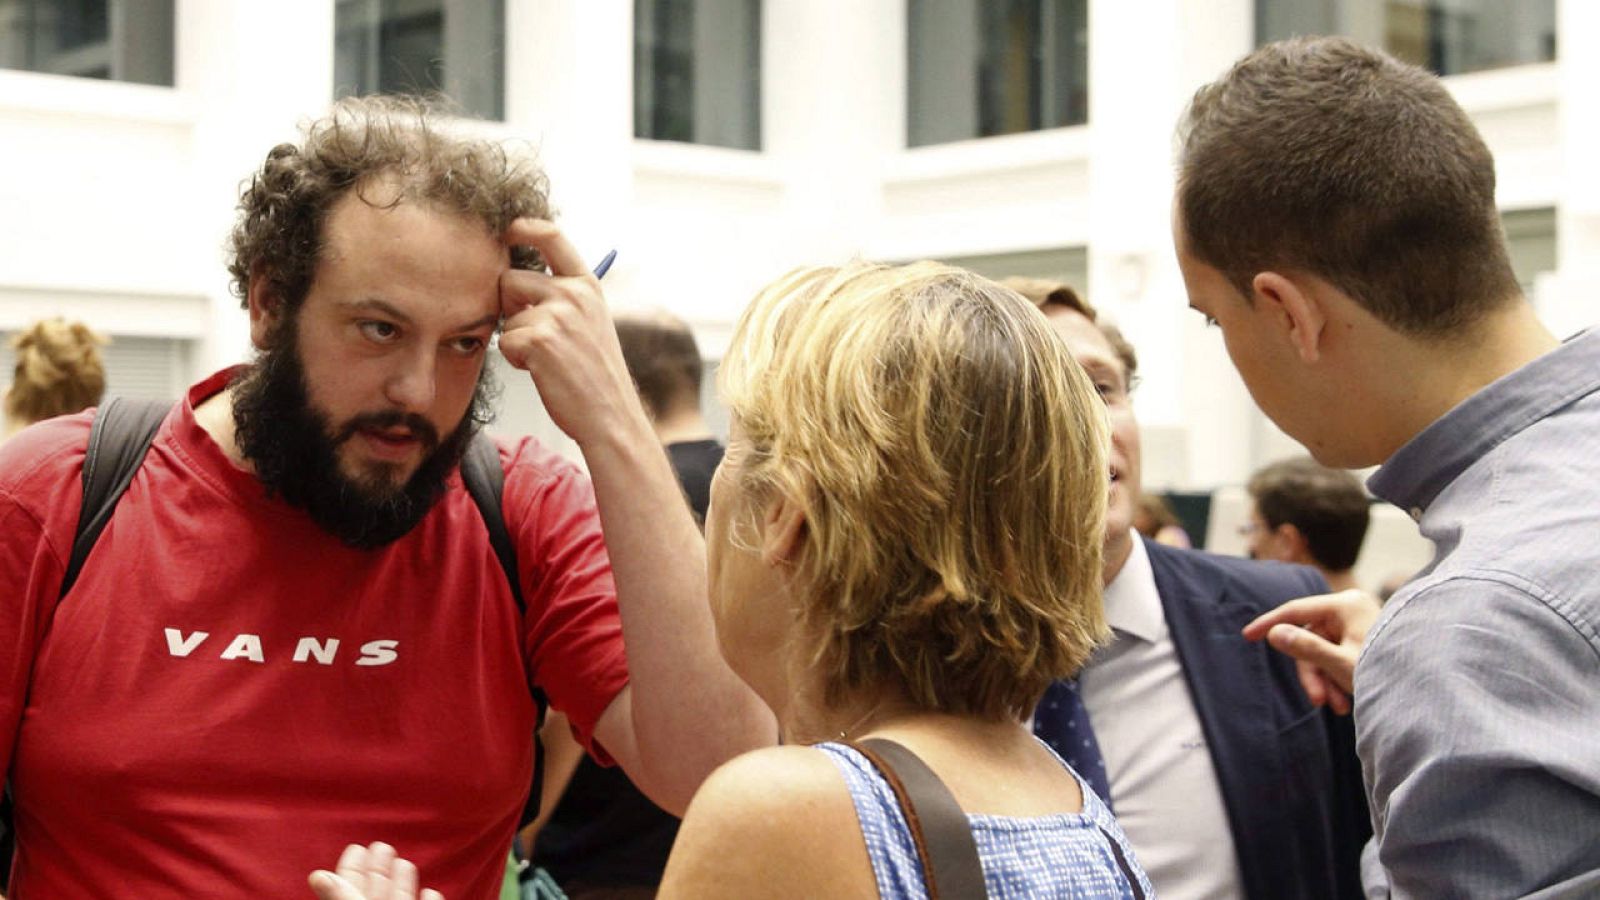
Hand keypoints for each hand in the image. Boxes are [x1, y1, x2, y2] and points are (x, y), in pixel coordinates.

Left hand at [308, 842, 442, 899]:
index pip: (350, 884)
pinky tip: (432, 891)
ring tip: (404, 863)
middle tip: (381, 845)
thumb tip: (316, 875)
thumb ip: (341, 896)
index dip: (353, 866)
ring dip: (404, 881)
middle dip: (379, 868)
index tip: (356, 847)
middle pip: (376, 890)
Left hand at [498, 219, 646, 447]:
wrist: (610, 415)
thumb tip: (515, 280)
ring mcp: (557, 316)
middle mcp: (573, 294)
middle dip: (509, 304)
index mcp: (587, 285)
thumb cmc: (596, 374)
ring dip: (516, 337)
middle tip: (534, 333)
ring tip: (546, 358)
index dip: (523, 228)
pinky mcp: (539, 340)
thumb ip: (563, 297)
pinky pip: (505, 341)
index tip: (509, 231)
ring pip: (506, 314)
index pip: (551, 235)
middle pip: (510, 278)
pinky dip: (517, 359)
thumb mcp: (591, 323)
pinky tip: (543, 371)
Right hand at [1241, 589, 1381, 714]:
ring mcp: (1358, 624)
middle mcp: (1350, 609)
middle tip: (1317, 700)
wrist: (1428, 693)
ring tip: (1338, 706)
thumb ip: (1306, 648)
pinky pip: (1335, 655)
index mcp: (1345, 605)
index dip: (1270, 624)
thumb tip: (1274, 633)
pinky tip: (1345, 699)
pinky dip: (1335, 677)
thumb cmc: (1387, 672)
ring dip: (1324, 679)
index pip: (1296, 610)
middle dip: (1312, 671)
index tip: (1247, 636)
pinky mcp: (1363, 640)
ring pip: (1321, 650)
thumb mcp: (1340, 663)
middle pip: (1309, 637)